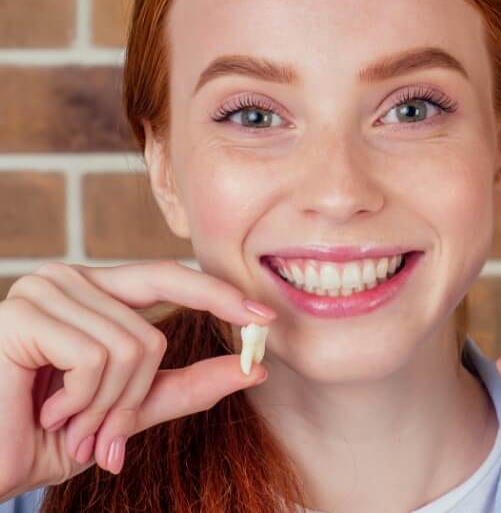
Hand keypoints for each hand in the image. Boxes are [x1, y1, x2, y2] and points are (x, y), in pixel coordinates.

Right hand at [0, 260, 275, 500]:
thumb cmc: (45, 435)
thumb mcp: (126, 410)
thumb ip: (185, 385)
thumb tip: (254, 369)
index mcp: (93, 291)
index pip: (168, 277)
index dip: (218, 294)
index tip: (264, 317)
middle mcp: (69, 278)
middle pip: (153, 332)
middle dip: (134, 398)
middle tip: (102, 435)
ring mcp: (45, 290)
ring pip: (131, 348)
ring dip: (104, 409)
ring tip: (66, 422)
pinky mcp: (24, 314)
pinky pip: (97, 358)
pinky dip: (83, 402)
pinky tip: (45, 410)